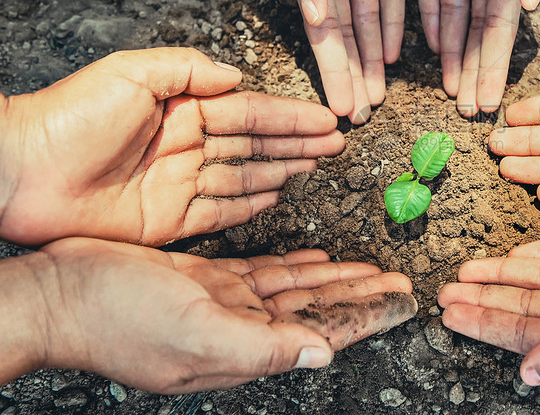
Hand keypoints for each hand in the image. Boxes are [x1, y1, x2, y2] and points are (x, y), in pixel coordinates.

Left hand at [0, 48, 344, 245]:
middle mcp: (186, 145)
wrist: (19, 173)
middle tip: (335, 144)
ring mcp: (179, 184)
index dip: (289, 116)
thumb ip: (188, 70)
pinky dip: (250, 206)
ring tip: (317, 165)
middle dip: (297, 143)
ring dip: (282, 170)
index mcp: (181, 108)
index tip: (325, 119)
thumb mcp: (131, 73)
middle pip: (255, 144)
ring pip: (244, 177)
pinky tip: (277, 196)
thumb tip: (236, 76)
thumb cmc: (68, 117)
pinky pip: (220, 213)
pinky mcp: (167, 220)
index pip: (249, 111)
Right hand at [19, 238, 415, 392]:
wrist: (61, 293)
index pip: (324, 332)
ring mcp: (225, 304)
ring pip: (298, 290)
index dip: (366, 317)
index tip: (403, 304)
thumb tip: (323, 356)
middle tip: (401, 282)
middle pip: (319, 310)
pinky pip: (265, 273)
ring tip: (374, 269)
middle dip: (362, 297)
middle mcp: (241, 329)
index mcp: (245, 348)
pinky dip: (296, 266)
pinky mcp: (208, 280)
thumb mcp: (196, 334)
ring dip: (337, 279)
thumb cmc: (118, 318)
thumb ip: (264, 348)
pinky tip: (319, 260)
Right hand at [280, 0, 408, 123]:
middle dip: (353, 73)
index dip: (333, 71)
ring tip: (379, 92)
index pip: (324, 30)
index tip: (340, 110)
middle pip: (347, 31)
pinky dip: (397, 18)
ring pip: (372, 15)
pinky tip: (398, 49)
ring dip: (375, 54)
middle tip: (360, 115)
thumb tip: (311, 16)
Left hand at [403, 0, 539, 115]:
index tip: (488, 101)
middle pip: (477, 25)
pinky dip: (425, 15)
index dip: (494, 62)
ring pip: (450, 11)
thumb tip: (531, 4)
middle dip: (473, 66)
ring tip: (447, 87)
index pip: (501, 22)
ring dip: (450, 49)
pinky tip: (425, 45)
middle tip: (466, 108)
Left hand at [438, 210, 539, 384]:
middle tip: (445, 290)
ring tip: (465, 270)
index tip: (450, 316)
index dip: (485, 325)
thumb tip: (526, 375)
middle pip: (524, 306)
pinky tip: (510, 253)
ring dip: (501, 274)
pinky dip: (537, 252)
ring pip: (539, 278)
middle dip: (484, 299)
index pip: (523, 335)